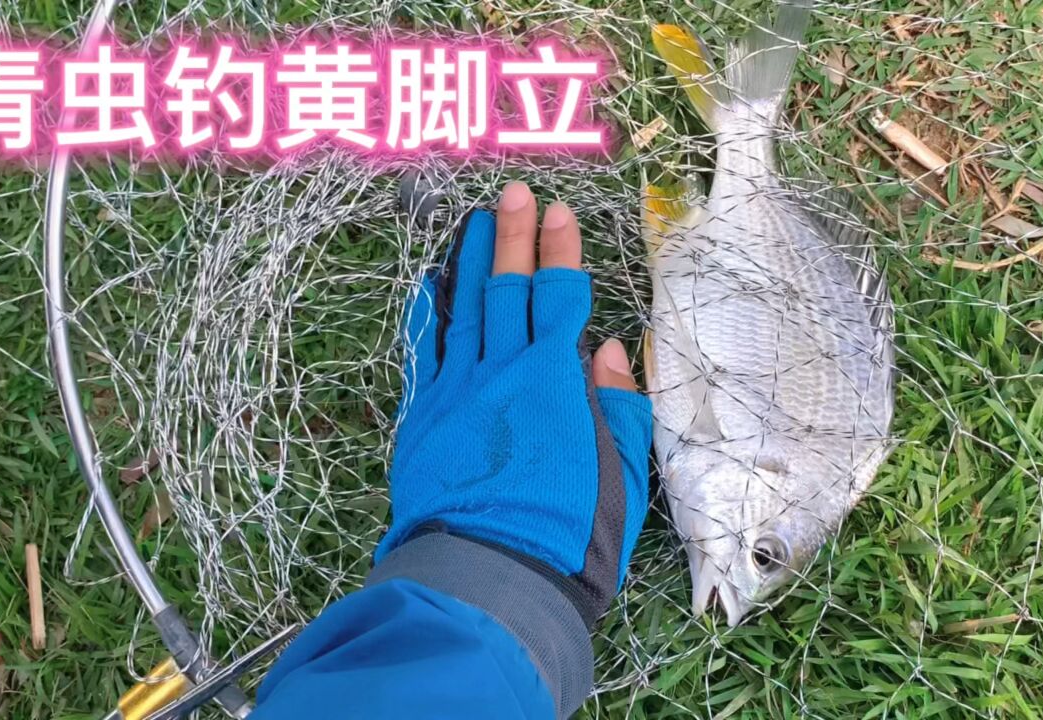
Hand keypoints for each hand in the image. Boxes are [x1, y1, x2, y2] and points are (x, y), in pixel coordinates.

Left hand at [377, 182, 652, 625]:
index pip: (559, 299)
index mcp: (555, 383)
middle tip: (513, 193)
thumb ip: (616, 406)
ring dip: (471, 264)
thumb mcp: (619, 474)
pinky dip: (430, 318)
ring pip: (465, 313)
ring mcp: (456, 395)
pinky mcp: (423, 421)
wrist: (490, 581)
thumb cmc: (568, 534)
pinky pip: (426, 355)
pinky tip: (430, 290)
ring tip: (475, 223)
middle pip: (508, 291)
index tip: (559, 211)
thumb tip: (611, 350)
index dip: (560, 252)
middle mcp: (502, 375)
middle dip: (512, 238)